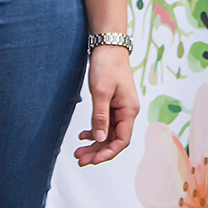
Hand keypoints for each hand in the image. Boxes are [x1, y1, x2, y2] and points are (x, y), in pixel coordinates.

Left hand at [73, 44, 138, 165]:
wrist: (108, 46)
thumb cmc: (107, 66)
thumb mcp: (101, 92)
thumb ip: (100, 116)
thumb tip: (99, 139)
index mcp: (129, 111)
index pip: (122, 141)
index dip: (108, 153)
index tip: (93, 160)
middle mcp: (127, 112)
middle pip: (114, 140)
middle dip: (98, 152)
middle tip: (80, 160)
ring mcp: (120, 109)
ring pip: (108, 133)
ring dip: (94, 143)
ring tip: (78, 151)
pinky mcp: (112, 104)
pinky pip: (105, 123)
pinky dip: (95, 131)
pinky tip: (83, 135)